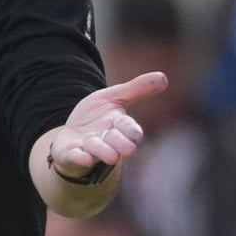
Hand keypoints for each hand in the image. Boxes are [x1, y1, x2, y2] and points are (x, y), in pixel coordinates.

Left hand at [48, 71, 167, 176]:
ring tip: (111, 157)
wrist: (73, 132)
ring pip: (97, 149)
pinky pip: (75, 156)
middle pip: (115, 141)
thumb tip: (164, 77)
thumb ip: (136, 89)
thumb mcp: (113, 97)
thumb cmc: (97, 116)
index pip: (127, 127)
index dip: (132, 130)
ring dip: (103, 151)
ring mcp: (88, 147)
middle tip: (128, 149)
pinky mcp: (72, 152)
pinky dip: (80, 157)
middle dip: (121, 144)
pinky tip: (85, 158)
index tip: (137, 135)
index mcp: (117, 123)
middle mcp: (105, 138)